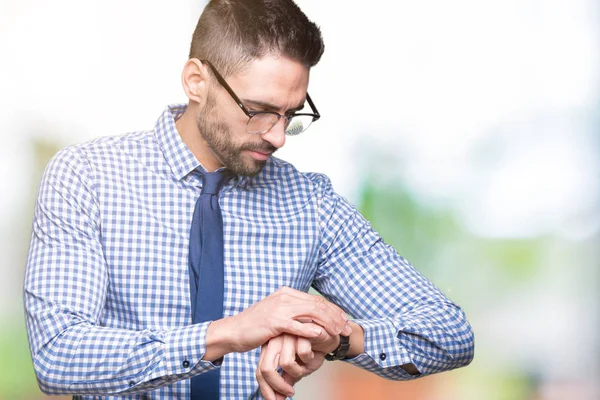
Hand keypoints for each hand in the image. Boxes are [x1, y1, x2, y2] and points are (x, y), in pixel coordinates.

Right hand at [204, 287, 350, 360]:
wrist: (234, 331)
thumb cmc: (256, 326)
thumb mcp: (277, 314)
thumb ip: (293, 312)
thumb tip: (311, 318)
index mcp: (287, 293)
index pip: (316, 300)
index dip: (333, 310)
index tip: (344, 320)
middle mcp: (285, 297)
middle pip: (317, 305)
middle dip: (335, 317)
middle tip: (347, 329)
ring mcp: (279, 308)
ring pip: (311, 313)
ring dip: (328, 324)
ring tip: (338, 334)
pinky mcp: (273, 322)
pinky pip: (297, 325)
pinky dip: (311, 330)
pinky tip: (321, 336)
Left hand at [256, 324, 342, 399]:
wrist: (329, 338)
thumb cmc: (312, 351)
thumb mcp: (297, 369)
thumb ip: (285, 380)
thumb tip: (277, 399)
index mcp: (269, 349)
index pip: (260, 371)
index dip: (266, 389)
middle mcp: (274, 341)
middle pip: (266, 368)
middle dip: (279, 386)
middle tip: (290, 393)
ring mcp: (286, 334)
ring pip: (285, 363)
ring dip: (299, 371)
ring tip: (306, 365)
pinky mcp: (300, 329)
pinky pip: (302, 353)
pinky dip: (310, 358)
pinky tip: (313, 353)